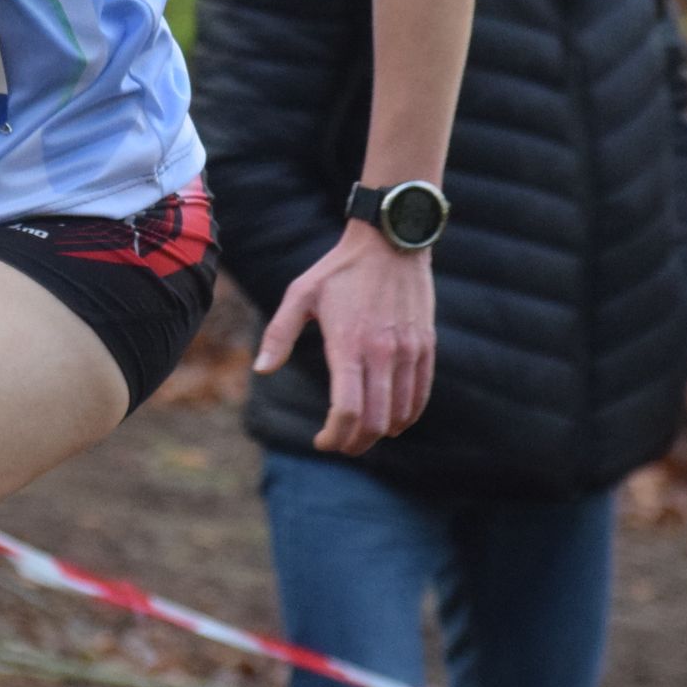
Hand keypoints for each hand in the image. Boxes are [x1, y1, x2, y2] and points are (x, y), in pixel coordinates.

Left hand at [256, 222, 434, 454]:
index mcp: (349, 344)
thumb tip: (261, 369)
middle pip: (374, 422)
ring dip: (380, 433)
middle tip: (339, 444)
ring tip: (361, 433)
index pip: (347, 410)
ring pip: (400, 414)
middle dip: (355, 443)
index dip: (334, 436)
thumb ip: (280, 334)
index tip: (321, 441)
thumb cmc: (340, 269)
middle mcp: (382, 353)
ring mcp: (409, 351)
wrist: (392, 242)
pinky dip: (405, 416)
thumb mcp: (301, 294)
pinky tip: (390, 420)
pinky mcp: (426, 347)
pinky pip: (420, 396)